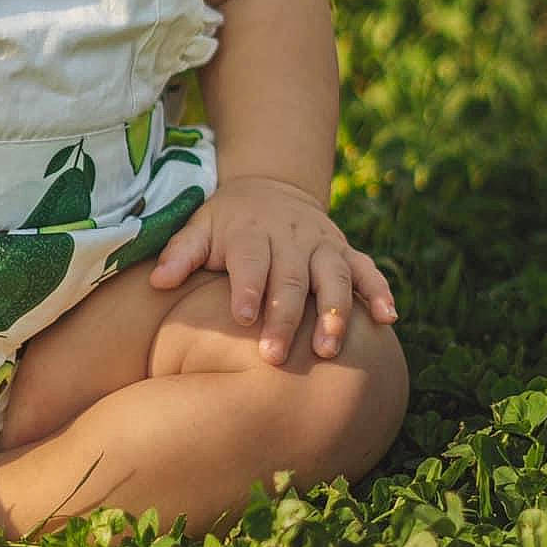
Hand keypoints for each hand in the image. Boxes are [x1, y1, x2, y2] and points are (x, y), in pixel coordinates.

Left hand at [147, 175, 396, 363]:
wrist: (269, 188)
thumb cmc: (226, 222)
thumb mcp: (199, 226)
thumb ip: (180, 253)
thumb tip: (157, 281)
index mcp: (251, 233)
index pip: (251, 261)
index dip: (248, 289)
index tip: (242, 317)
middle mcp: (291, 238)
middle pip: (291, 279)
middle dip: (285, 317)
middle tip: (275, 357)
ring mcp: (323, 245)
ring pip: (334, 278)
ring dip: (335, 313)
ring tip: (329, 350)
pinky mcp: (345, 251)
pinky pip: (368, 269)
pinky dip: (380, 291)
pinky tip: (388, 318)